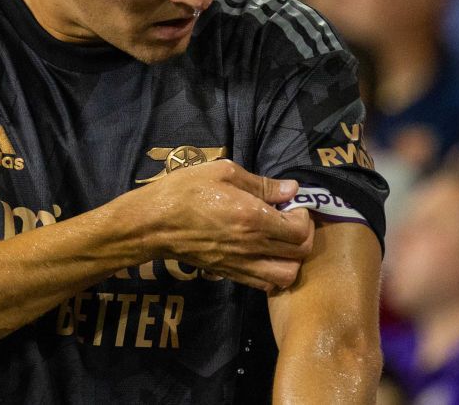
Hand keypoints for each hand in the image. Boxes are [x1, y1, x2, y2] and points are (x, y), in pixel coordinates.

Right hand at [135, 160, 314, 291]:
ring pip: (286, 276)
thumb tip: (291, 190)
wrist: (154, 223)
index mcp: (253, 217)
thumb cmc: (185, 190)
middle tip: (290, 221)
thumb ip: (261, 184)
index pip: (299, 229)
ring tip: (281, 242)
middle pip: (300, 253)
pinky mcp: (230, 273)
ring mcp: (241, 263)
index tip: (291, 205)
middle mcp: (252, 245)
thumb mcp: (223, 172)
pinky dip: (273, 273)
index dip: (304, 217)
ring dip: (292, 260)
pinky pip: (264, 285)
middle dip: (303, 236)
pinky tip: (265, 255)